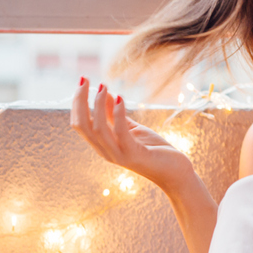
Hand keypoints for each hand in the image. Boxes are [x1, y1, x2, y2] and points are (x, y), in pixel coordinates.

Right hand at [70, 78, 194, 191]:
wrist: (175, 172)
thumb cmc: (154, 150)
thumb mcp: (132, 128)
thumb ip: (115, 114)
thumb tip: (104, 92)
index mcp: (102, 145)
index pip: (79, 124)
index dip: (77, 102)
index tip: (82, 81)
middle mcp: (105, 151)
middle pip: (82, 126)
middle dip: (79, 101)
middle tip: (84, 79)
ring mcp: (118, 155)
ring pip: (97, 129)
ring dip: (98, 105)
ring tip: (103, 87)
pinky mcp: (134, 155)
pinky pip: (120, 133)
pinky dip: (118, 114)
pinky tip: (121, 98)